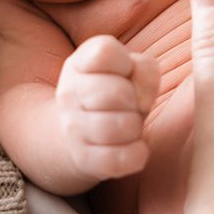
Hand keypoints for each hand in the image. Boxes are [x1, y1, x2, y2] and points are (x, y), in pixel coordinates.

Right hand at [56, 35, 159, 182]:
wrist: (80, 132)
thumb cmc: (116, 93)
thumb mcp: (131, 71)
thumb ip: (145, 70)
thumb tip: (142, 99)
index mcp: (79, 63)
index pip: (104, 52)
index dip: (126, 63)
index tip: (125, 73)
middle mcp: (68, 92)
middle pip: (116, 93)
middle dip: (134, 100)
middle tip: (129, 105)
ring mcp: (72, 128)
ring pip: (118, 127)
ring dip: (135, 127)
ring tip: (129, 125)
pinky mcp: (82, 160)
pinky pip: (118, 160)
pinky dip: (136, 154)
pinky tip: (133, 147)